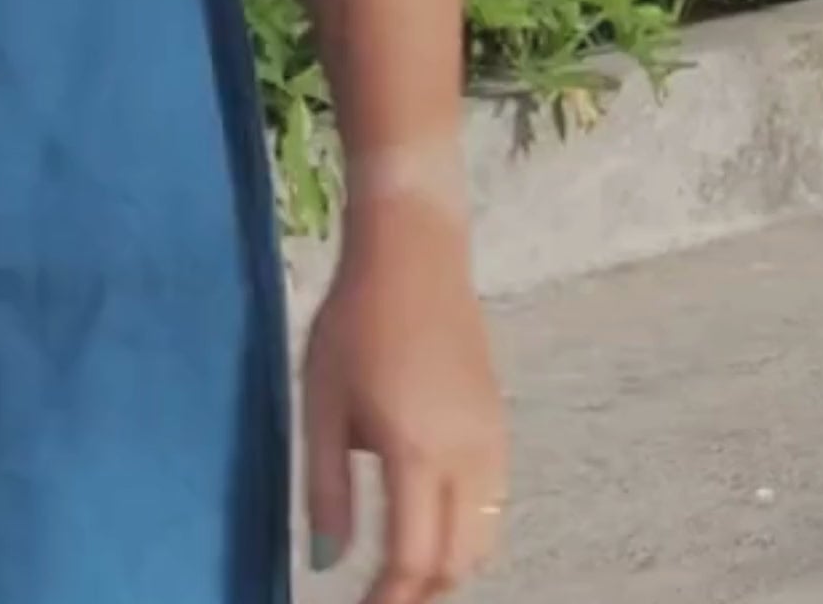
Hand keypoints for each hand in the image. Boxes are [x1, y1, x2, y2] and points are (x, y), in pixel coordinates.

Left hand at [300, 194, 508, 598]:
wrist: (413, 254)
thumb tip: (325, 560)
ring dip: (445, 565)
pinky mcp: (500, 426)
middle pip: (457, 562)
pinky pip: (493, 506)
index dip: (388, 601)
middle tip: (377, 596)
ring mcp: (493, 442)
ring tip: (400, 567)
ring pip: (482, 539)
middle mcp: (467, 458)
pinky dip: (465, 531)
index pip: (413, 560)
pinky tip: (428, 518)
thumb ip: (326, 485)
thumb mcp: (322, 401)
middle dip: (419, 591)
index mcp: (416, 452)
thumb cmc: (354, 322)